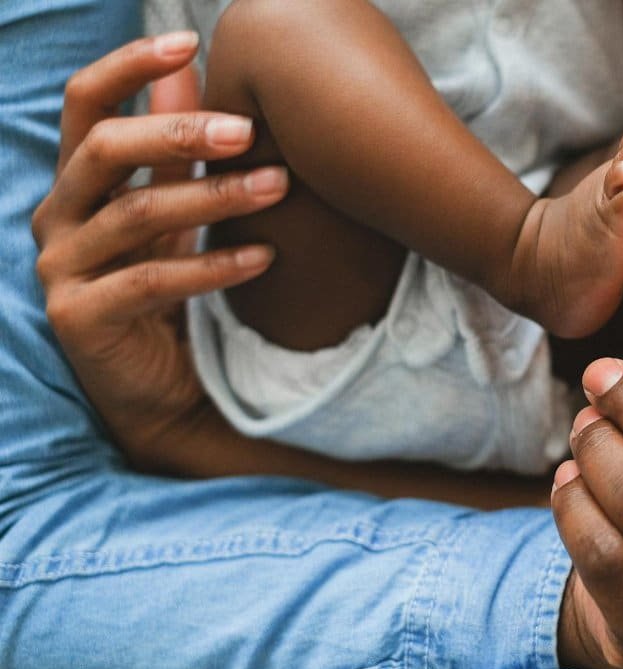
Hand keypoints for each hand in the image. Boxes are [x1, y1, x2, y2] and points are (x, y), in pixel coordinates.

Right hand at [31, 33, 286, 458]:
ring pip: (135, 215)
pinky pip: (151, 282)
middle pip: (104, 150)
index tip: (188, 41)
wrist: (164, 387)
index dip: (129, 66)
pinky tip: (264, 258)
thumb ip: (173, 148)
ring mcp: (61, 269)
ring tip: (278, 187)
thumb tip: (191, 68)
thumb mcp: (173, 210)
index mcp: (77, 181)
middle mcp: (57, 217)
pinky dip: (213, 266)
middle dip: (177, 132)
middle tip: (249, 130)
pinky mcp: (81, 317)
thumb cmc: (168, 289)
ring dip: (213, 197)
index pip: (86, 103)